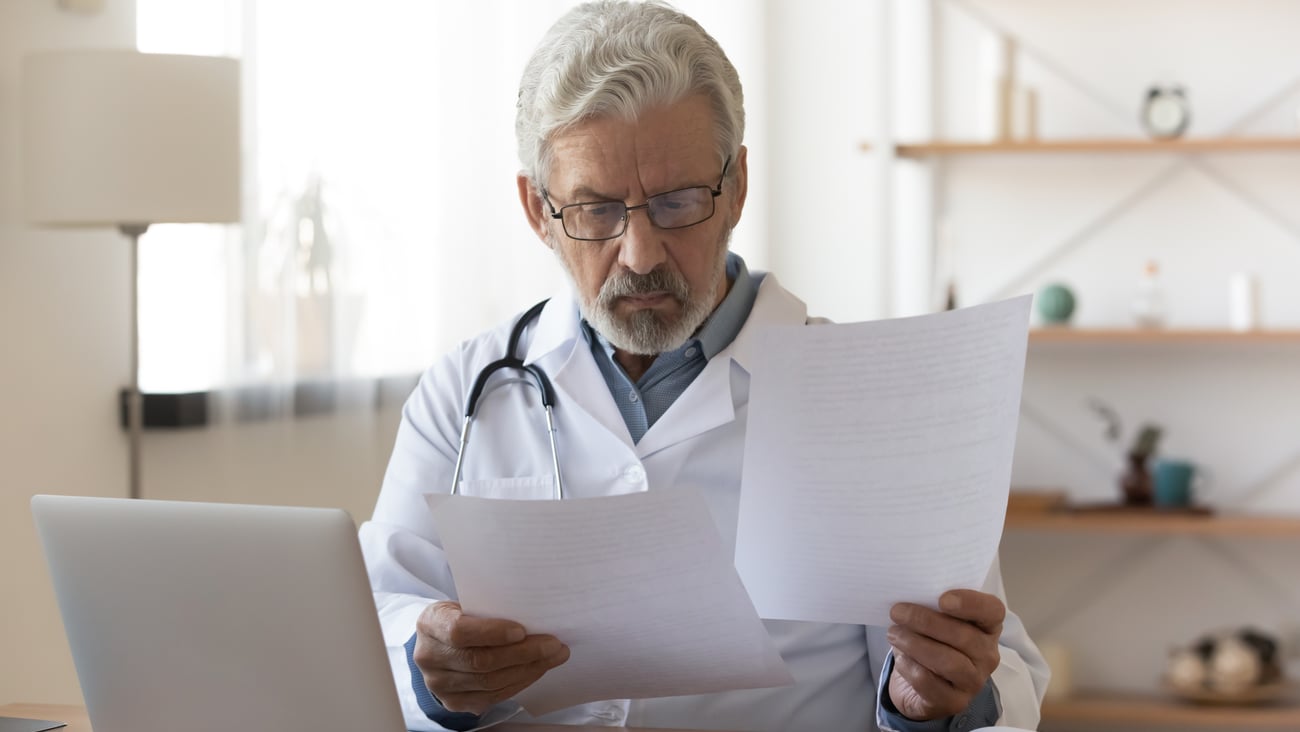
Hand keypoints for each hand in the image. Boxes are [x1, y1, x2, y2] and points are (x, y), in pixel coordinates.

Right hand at [412, 601, 569, 714]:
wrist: (436, 645)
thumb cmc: (457, 617)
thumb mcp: (463, 604)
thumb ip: (488, 608)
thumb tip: (534, 613)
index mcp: (430, 624)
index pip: (459, 631)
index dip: (491, 632)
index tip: (522, 630)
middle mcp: (430, 657)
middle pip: (480, 661)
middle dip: (523, 653)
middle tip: (552, 644)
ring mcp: (440, 685)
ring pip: (490, 682)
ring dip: (528, 669)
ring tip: (552, 656)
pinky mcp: (455, 702)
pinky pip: (494, 696)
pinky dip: (520, 682)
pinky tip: (536, 669)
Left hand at [886, 589, 1003, 720]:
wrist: (918, 685)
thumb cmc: (930, 642)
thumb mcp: (935, 620)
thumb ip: (932, 605)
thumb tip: (910, 594)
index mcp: (987, 627)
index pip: (993, 611)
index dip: (971, 603)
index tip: (942, 599)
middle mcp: (987, 655)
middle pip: (965, 637)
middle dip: (926, 621)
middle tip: (897, 612)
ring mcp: (973, 682)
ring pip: (948, 662)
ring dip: (915, 644)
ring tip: (893, 634)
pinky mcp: (954, 702)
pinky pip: (929, 682)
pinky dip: (909, 666)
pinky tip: (899, 658)